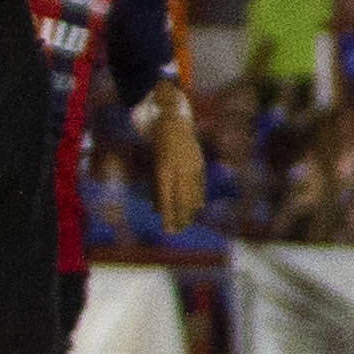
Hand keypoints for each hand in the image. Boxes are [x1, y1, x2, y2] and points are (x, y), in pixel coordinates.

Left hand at [151, 110, 206, 229]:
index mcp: (164, 169)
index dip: (168, 216)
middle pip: (181, 200)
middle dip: (179, 217)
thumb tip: (156, 211)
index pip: (166, 198)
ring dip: (189, 211)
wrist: (175, 122)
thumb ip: (156, 188)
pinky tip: (196, 208)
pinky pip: (199, 186)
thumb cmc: (159, 146)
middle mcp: (180, 169)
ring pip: (193, 195)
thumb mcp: (153, 166)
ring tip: (185, 224)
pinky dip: (198, 198)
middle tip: (176, 231)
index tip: (167, 230)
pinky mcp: (200, 165)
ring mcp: (192, 167)